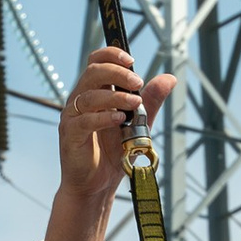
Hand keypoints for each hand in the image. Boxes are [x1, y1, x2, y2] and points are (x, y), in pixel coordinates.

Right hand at [39, 46, 177, 240]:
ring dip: (115, 96)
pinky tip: (119, 120)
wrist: (97, 185)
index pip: (96, 61)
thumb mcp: (138, 123)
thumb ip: (150, 101)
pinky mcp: (70, 135)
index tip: (131, 60)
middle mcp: (81, 100)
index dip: (111, 55)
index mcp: (95, 92)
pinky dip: (103, 118)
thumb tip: (169, 78)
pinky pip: (84, 120)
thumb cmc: (113, 153)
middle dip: (117, 73)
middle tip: (137, 82)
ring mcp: (73, 117)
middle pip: (93, 72)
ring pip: (89, 95)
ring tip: (133, 104)